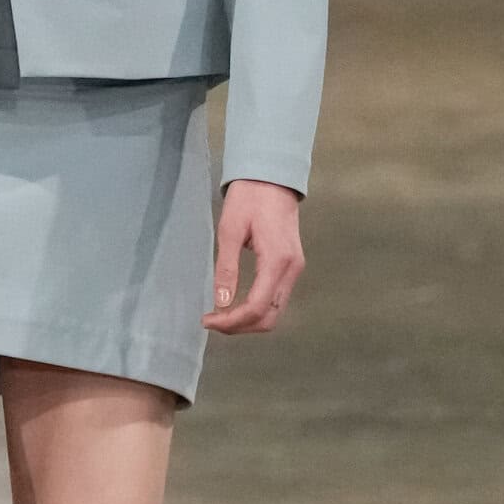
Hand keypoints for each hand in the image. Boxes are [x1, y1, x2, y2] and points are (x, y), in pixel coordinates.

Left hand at [202, 179, 304, 335]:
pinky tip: (237, 305)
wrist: (272, 177)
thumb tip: (221, 302)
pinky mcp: (292, 266)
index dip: (232, 321)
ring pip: (274, 311)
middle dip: (240, 326)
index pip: (257, 307)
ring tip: (221, 315)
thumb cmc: (249, 198)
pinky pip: (276, 299)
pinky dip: (257, 309)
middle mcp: (292, 269)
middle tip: (212, 321)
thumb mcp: (230, 230)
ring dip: (248, 321)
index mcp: (277, 260)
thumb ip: (227, 268)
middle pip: (269, 317)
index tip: (208, 320)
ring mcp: (295, 269)